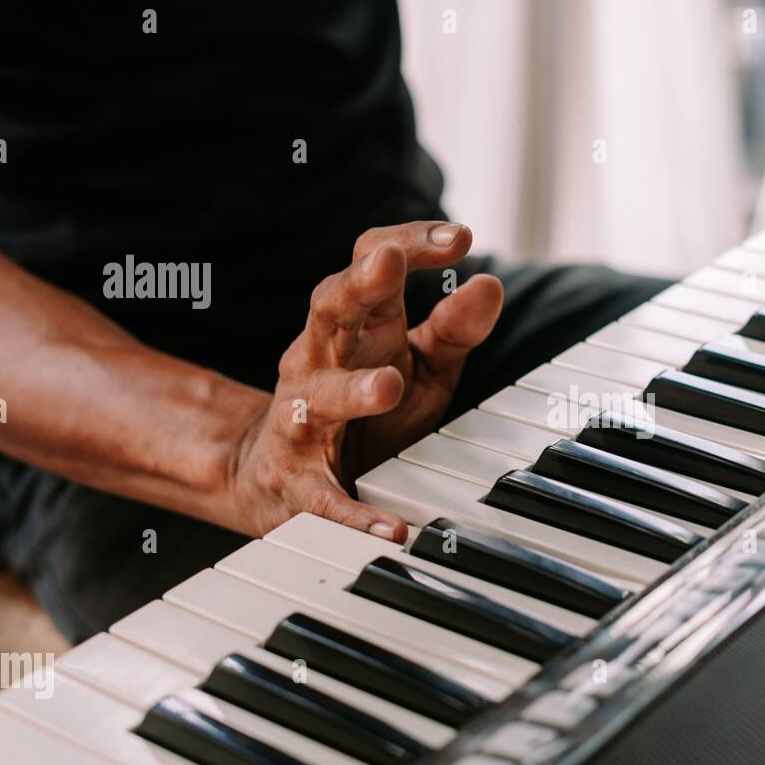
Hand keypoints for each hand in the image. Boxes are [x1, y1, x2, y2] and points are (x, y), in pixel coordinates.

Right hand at [227, 220, 502, 540]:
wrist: (275, 480)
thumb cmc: (362, 412)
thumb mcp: (417, 366)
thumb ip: (453, 330)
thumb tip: (489, 284)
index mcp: (353, 327)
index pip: (370, 261)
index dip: (409, 242)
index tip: (458, 236)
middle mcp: (318, 361)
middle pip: (328, 307)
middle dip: (357, 284)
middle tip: (387, 264)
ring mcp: (300, 421)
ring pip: (315, 396)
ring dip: (351, 389)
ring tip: (388, 386)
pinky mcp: (300, 485)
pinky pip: (326, 498)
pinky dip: (358, 515)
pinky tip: (392, 528)